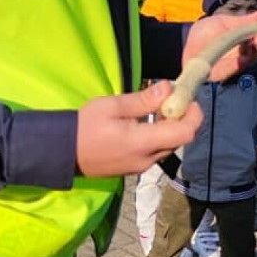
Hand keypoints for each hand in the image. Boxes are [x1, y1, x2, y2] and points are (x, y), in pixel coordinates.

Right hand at [76, 81, 202, 177]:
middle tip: (170, 99)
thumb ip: (143, 100)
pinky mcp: (134, 168)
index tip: (186, 97)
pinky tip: (145, 124)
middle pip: (180, 140)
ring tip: (155, 109)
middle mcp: (146, 159)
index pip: (184, 133)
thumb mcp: (113, 106)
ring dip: (170, 128)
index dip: (193, 114)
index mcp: (141, 143)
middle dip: (181, 118)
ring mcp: (140, 167)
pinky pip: (156, 152)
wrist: (63, 152)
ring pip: (169, 147)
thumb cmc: (85, 125)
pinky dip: (159, 136)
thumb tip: (169, 88)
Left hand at [183, 10, 256, 82]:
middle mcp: (241, 53)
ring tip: (254, 44)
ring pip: (250, 60)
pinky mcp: (222, 74)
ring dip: (254, 52)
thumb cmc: (204, 33)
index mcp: (243, 41)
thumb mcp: (222, 21)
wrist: (184, 44)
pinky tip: (243, 57)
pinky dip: (239, 63)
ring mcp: (233, 64)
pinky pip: (234, 69)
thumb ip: (241, 21)